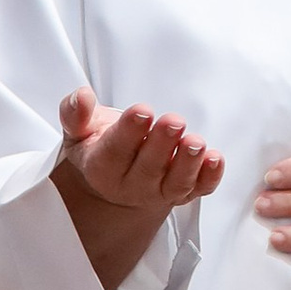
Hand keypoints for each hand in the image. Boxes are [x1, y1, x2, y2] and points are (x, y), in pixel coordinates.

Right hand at [50, 85, 223, 289]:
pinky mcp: (184, 193)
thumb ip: (75, 112)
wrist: (114, 181)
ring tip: (196, 142)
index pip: (114, 152)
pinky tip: (215, 159)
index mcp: (102, 168)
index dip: (129, 132)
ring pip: (176, 183)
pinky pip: (199, 189)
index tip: (142, 111)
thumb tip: (82, 96)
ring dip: (189, 163)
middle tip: (173, 121)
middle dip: (162, 144)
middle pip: (148, 168)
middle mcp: (132, 185)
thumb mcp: (78, 129)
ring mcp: (160, 191)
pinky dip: (210, 177)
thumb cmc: (99, 148)